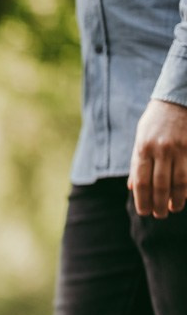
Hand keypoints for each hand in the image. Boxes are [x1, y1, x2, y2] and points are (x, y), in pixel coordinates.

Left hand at [128, 99, 186, 218]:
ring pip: (179, 182)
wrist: (177, 98)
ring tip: (173, 209)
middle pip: (160, 185)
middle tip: (159, 215)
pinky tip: (186, 196)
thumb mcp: (139, 139)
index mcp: (143, 149)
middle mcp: (161, 150)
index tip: (144, 212)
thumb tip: (133, 188)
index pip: (142, 182)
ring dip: (176, 199)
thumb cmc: (155, 121)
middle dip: (159, 204)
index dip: (143, 200)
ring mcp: (180, 148)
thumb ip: (136, 164)